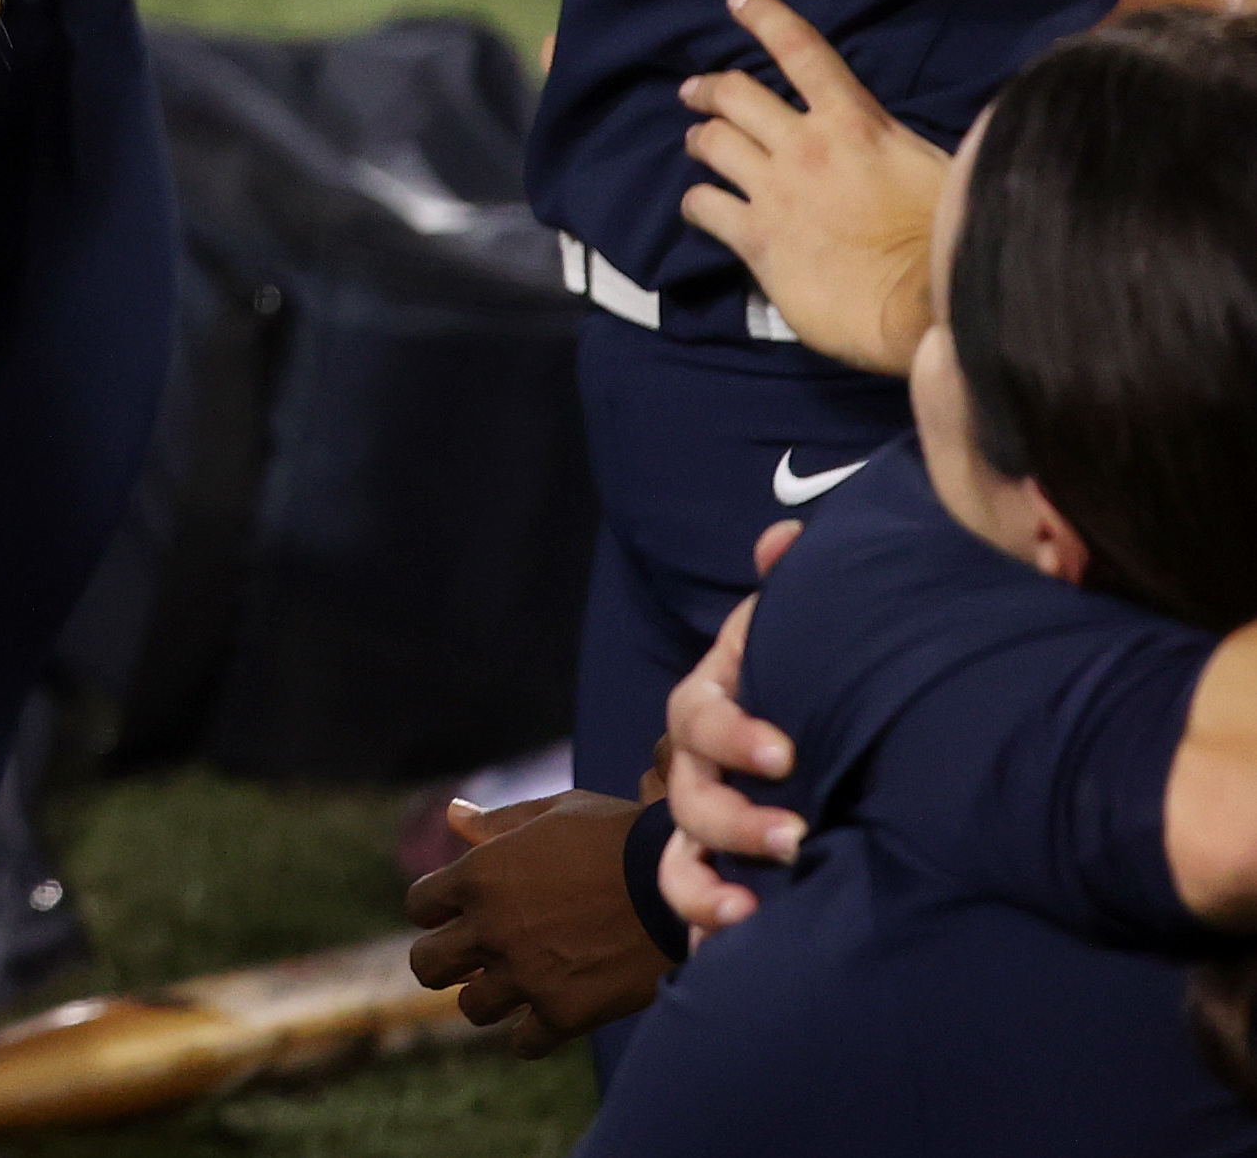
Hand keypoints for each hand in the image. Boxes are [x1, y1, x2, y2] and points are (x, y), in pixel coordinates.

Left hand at [403, 791, 664, 1052]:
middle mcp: (490, 928)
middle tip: (463, 960)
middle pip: (427, 966)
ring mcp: (525, 974)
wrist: (675, 885)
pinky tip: (545, 1016)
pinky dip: (529, 1035)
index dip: (433, 909)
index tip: (452, 912)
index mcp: (479, 874)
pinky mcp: (564, 1013)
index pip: (421, 905)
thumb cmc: (616, 837)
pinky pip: (523, 1043)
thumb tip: (453, 815)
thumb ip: (499, 822)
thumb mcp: (554, 813)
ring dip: (487, 998)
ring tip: (511, 985)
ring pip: (472, 1008)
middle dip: (441, 962)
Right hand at [661, 529, 804, 931]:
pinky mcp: (727, 878)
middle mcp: (699, 767)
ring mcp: (707, 827)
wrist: (820, 737)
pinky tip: (732, 961)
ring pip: (681, 863)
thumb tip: (782, 541)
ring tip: (751, 913)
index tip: (786, 755)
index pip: (698, 716)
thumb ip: (794, 582)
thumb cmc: (809, 672)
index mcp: (714, 702)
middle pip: (689, 797)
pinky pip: (698, 915)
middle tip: (796, 839)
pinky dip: (708, 938)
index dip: (731, 735)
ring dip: (707, 889)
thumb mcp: (798, 624)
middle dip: (735, 821)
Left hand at [680, 0, 945, 372]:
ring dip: (700, 137)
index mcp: (855, 122)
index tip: (738, 0)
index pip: (802, 50)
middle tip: (696, 91)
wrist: (932, 308)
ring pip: (713, 142)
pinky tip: (698, 206)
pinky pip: (704, 206)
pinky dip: (695, 201)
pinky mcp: (756, 239)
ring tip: (697, 142)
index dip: (765, 18)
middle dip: (710, 87)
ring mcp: (775, 191)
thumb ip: (902, 144)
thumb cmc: (951, 239)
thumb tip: (909, 133)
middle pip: (737, 93)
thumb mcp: (939, 169)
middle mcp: (805, 146)